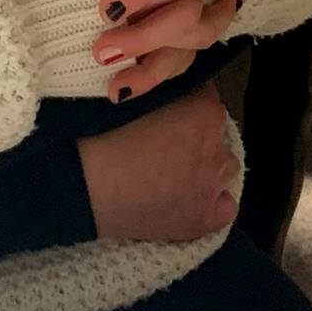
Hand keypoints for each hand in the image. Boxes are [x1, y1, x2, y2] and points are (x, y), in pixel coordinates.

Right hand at [78, 81, 238, 240]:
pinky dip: (212, 205)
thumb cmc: (104, 132)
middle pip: (217, 136)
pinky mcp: (205, 219)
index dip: (186, 107)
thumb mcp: (140, 96)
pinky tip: (187, 202)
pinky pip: (226, 208)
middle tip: (165, 148)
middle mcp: (217, 144)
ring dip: (206, 169)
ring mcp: (213, 184)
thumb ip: (168, 91)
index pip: (207, 100)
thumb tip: (174, 91)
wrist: (85, 182)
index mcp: (205, 109)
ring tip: (174, 175)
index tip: (167, 117)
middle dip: (198, 138)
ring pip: (224, 170)